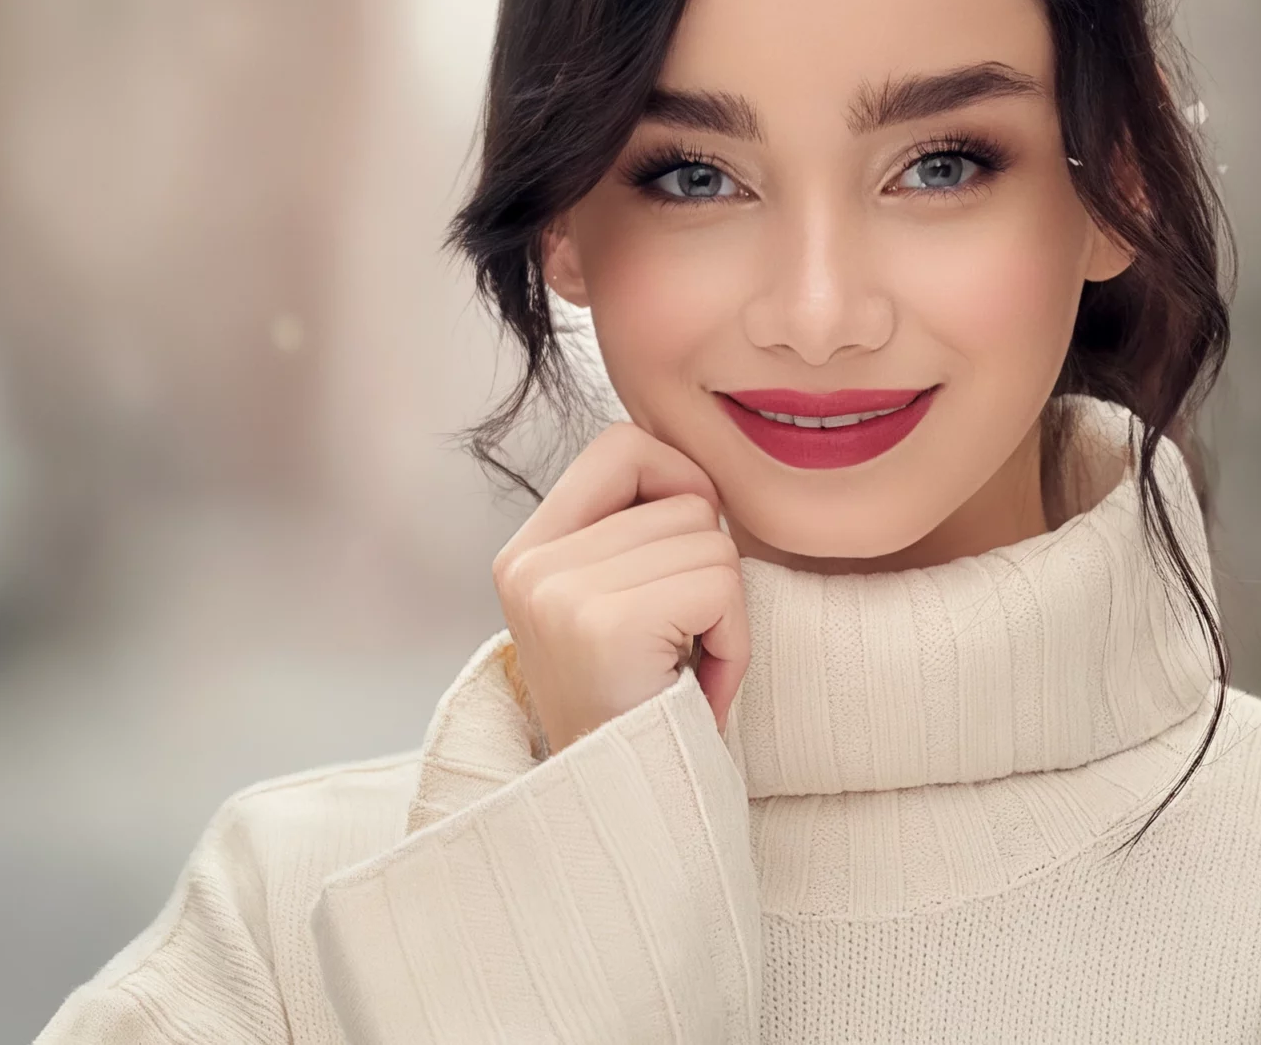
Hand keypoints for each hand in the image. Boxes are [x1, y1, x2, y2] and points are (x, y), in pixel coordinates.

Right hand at [490, 422, 750, 754]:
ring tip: (683, 669)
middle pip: (684, 498)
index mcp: (527, 553)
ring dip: (724, 612)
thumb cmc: (640, 710)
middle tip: (678, 648)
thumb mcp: (616, 606)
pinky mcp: (605, 623)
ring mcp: (561, 592)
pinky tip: (695, 684)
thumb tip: (706, 474)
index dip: (677, 482)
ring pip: (712, 540)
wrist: (623, 815)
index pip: (621, 445)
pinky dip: (733, 640)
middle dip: (708, 571)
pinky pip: (721, 585)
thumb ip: (638, 533)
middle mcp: (531, 565)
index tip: (683, 557)